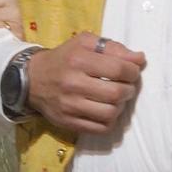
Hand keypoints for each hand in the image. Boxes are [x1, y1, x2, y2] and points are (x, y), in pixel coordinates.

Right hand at [25, 31, 145, 135]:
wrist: (31, 79)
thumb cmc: (64, 58)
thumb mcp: (85, 43)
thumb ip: (114, 48)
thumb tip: (139, 59)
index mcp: (79, 60)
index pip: (119, 69)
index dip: (133, 71)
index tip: (132, 71)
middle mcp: (73, 84)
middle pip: (117, 93)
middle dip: (129, 89)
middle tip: (126, 85)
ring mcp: (70, 106)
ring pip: (110, 113)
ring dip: (120, 106)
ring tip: (116, 98)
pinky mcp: (68, 122)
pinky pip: (100, 128)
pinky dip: (110, 120)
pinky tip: (106, 110)